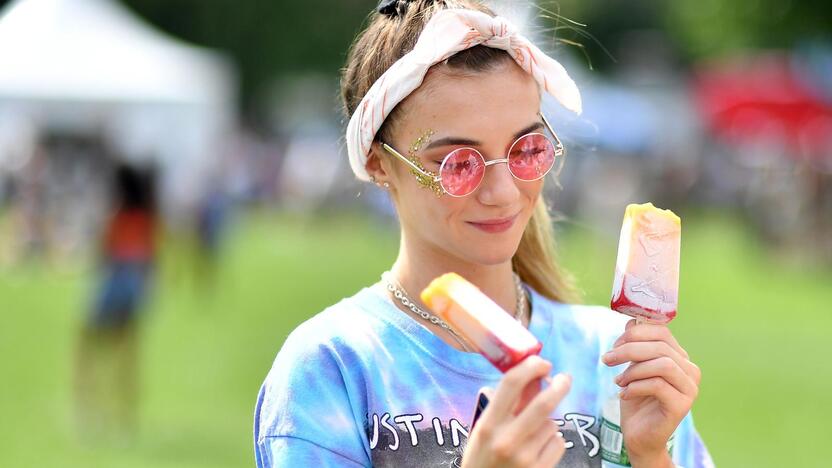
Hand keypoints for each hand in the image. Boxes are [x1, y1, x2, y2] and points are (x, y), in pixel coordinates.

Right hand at [462, 356, 571, 467]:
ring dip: (547, 423)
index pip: (511, 384)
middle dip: (558, 386)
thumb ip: (505, 406)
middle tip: (564, 378)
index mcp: (488, 424)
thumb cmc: (482, 458)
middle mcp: (507, 439)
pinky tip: (538, 449)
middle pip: (543, 403)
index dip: (529, 367)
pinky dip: (553, 441)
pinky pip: (557, 442)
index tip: (541, 361)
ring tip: (532, 434)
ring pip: (551, 424)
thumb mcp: (484, 430)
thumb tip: (532, 377)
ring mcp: (525, 457)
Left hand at [602, 319, 700, 466]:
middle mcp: (690, 370)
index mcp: (680, 357)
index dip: (636, 332)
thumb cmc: (636, 399)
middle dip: (628, 350)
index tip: (615, 344)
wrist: (639, 435)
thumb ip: (636, 345)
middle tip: (607, 359)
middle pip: (660, 346)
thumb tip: (631, 321)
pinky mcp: (682, 405)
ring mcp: (690, 388)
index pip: (662, 331)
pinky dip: (635, 386)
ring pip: (662, 364)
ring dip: (633, 370)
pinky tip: (624, 394)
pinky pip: (658, 385)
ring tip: (618, 381)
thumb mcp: (633, 367)